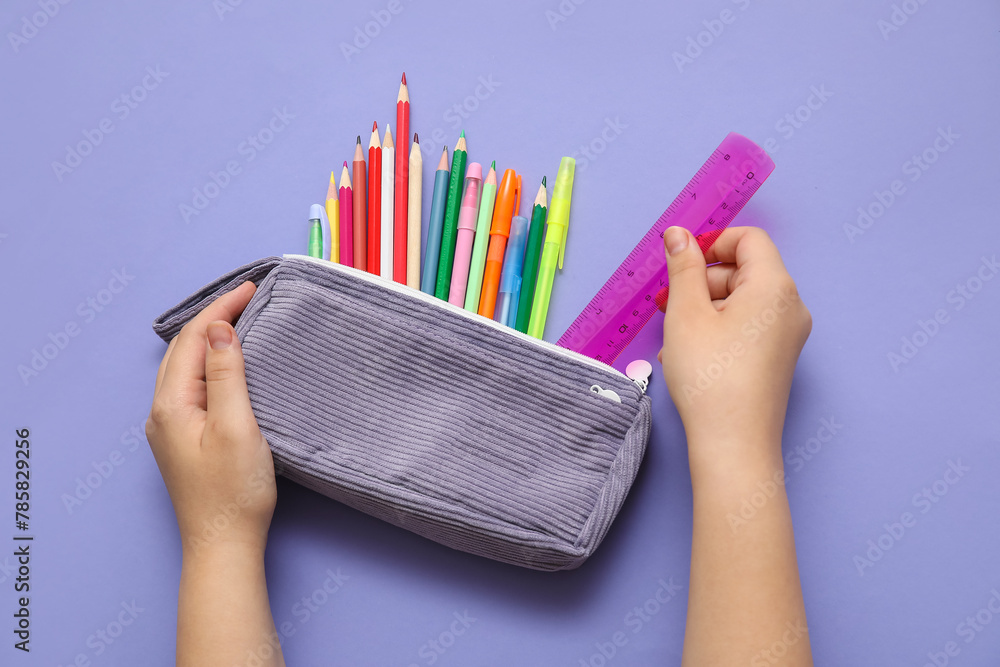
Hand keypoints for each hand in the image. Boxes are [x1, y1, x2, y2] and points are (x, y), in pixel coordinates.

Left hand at [145, 281, 276, 556]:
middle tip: (248, 297)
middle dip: (213, 318)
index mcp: (171, 405)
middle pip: (184, 349)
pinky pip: (192, 385)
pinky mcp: (184, 439)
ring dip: (211, 339)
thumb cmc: (234, 492)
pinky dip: (210, 363)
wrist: (224, 545)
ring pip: (186, 366)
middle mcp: (162, 412)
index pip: (194, 340)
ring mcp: (170, 427)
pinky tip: (229, 363)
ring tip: (241, 321)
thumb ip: (226, 375)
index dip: (222, 309)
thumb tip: (220, 330)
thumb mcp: (237, 427)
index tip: (252, 288)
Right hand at [658, 226, 811, 465]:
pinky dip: (719, 327)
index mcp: (774, 287)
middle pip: (746, 269)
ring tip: (674, 334)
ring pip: (743, 300)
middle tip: (668, 302)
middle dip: (703, 278)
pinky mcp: (779, 357)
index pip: (748, 239)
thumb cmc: (711, 379)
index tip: (681, 262)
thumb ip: (683, 267)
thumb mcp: (686, 314)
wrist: (734, 444)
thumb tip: (679, 236)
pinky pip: (748, 325)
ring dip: (706, 306)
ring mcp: (788, 334)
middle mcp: (790, 307)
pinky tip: (690, 351)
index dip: (712, 242)